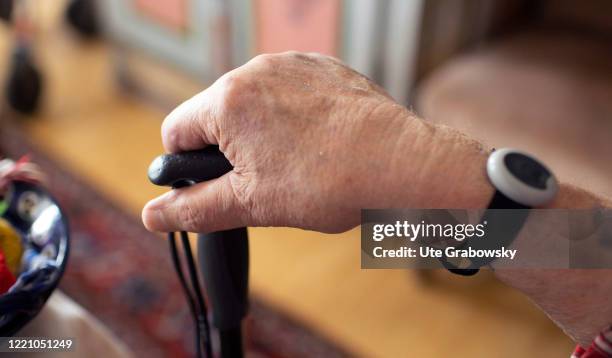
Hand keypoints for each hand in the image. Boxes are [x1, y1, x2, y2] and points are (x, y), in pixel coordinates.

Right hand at [142, 52, 490, 233]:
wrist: (399, 161)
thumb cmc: (327, 183)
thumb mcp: (252, 204)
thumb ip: (194, 207)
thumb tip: (152, 214)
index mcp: (227, 101)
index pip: (176, 131)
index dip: (186, 164)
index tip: (214, 184)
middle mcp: (254, 71)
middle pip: (215, 114)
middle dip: (228, 149)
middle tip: (263, 179)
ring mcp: (291, 64)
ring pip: (253, 103)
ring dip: (261, 131)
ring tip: (296, 162)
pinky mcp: (321, 67)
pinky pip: (288, 91)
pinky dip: (292, 115)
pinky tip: (317, 140)